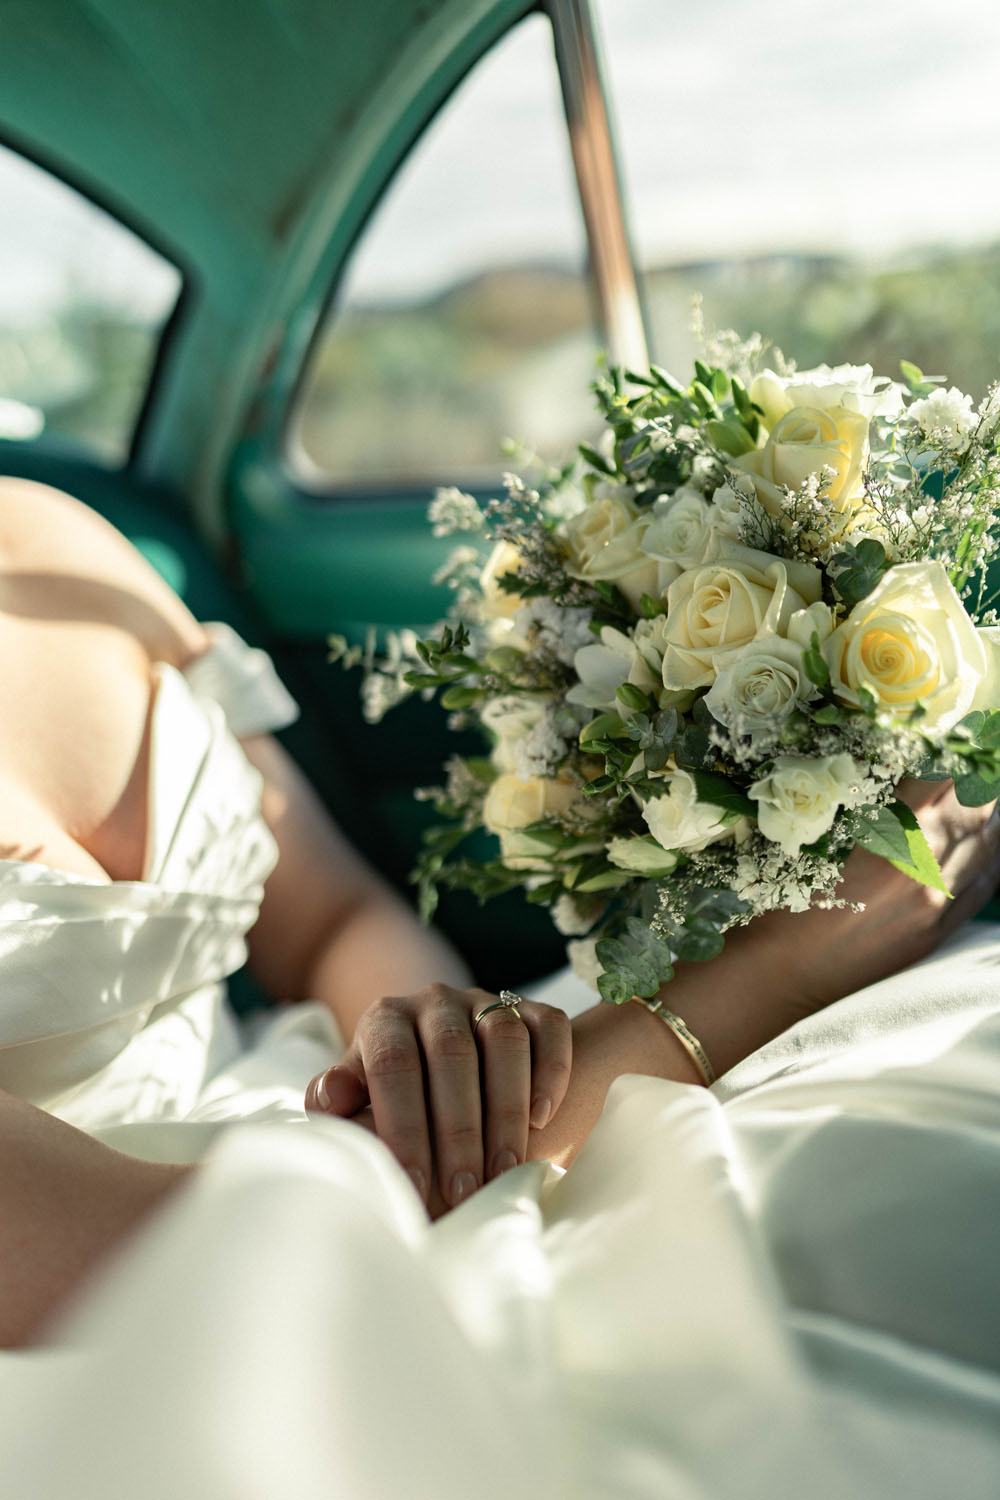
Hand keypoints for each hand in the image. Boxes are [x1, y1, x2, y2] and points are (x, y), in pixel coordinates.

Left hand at [304, 985, 570, 1210]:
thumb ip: (340, 1100)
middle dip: (458, 1129)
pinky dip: (550, 1069)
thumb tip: (333, 1097)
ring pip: (503, 1038)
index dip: (403, 1125)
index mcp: (385, 1019)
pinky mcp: (533, 1009)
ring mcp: (488, 1001)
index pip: (393, 1065)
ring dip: (507, 1108)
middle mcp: (436, 1002)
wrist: (441, 1064)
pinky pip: (549, 1027)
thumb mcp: (358, 1097)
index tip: (412, 1184)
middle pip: (451, 1053)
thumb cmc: (393, 1097)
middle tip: (464, 1190)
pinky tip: (543, 1117)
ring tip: (507, 1170)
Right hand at [748, 778, 999, 1016]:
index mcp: (893, 834)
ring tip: (983, 795)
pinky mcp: (941, 930)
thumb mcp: (825, 835)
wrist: (785, 968)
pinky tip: (986, 840)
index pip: (945, 778)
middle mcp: (928, 866)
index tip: (958, 738)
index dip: (957, 754)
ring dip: (988, 814)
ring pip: (989, 843)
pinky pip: (987, 883)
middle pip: (977, 807)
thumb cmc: (788, 896)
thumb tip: (911, 774)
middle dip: (979, 782)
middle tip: (976, 762)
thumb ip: (877, 805)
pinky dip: (991, 854)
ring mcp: (939, 902)